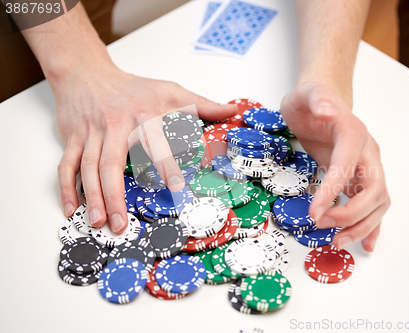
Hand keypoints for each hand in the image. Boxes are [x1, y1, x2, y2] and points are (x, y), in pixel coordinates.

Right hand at [55, 61, 236, 232]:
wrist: (87, 72)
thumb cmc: (133, 87)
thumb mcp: (171, 90)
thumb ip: (203, 105)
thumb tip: (233, 110)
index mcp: (144, 115)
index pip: (156, 143)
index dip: (166, 165)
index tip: (176, 188)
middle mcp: (116, 125)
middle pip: (112, 163)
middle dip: (116, 195)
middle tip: (123, 224)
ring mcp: (92, 133)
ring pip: (88, 167)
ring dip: (93, 197)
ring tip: (100, 222)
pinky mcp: (73, 138)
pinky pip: (66, 165)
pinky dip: (67, 188)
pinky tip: (72, 209)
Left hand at [280, 82, 389, 251]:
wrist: (320, 102)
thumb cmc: (311, 100)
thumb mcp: (307, 94)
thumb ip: (316, 99)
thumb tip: (325, 111)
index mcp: (353, 133)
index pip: (347, 166)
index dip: (333, 191)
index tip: (314, 211)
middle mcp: (367, 153)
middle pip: (374, 190)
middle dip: (350, 214)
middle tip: (321, 224)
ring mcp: (368, 167)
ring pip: (378, 203)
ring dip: (361, 226)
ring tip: (337, 241)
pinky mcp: (361, 178)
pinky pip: (374, 206)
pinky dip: (371, 226)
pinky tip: (365, 244)